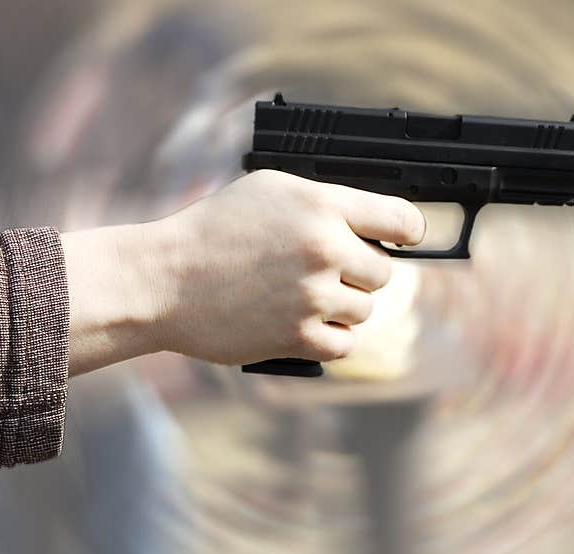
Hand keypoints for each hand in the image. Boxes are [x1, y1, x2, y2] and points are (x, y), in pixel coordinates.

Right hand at [63, 170, 425, 374]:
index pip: (401, 219)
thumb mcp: (271, 190)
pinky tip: (302, 321)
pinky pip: (344, 343)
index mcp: (321, 206)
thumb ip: (327, 202)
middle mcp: (324, 249)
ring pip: (365, 309)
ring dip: (342, 306)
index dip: (408, 231)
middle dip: (360, 273)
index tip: (405, 238)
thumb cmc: (214, 231)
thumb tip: (375, 222)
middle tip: (325, 271)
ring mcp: (313, 296)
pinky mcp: (299, 337)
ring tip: (302, 295)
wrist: (166, 280)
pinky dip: (328, 336)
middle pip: (384, 272)